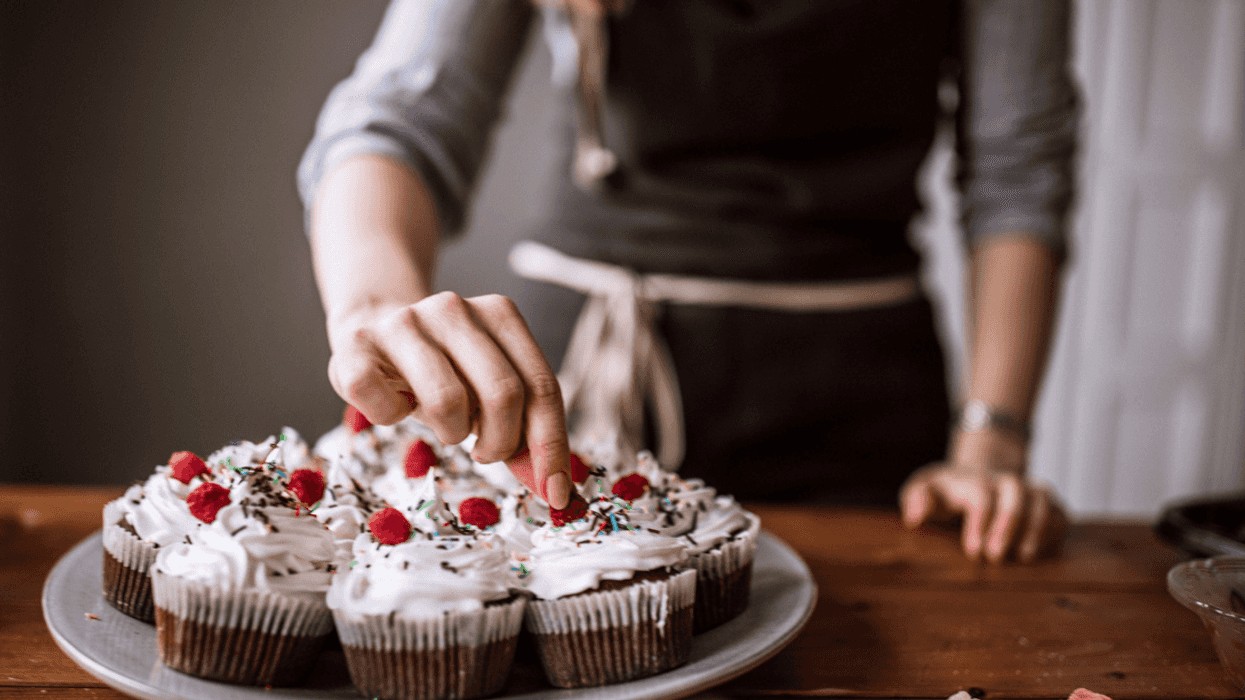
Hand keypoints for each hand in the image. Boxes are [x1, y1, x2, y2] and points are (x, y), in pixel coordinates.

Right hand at [326, 292, 572, 508]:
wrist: (370, 331)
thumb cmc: (442, 370)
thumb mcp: (488, 392)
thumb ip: (524, 431)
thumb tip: (555, 489)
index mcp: (499, 313)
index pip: (541, 387)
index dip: (551, 446)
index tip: (556, 493)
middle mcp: (453, 308)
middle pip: (503, 394)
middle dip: (502, 443)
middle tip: (487, 452)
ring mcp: (402, 323)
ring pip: (447, 402)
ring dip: (452, 433)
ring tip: (445, 425)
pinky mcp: (356, 345)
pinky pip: (386, 409)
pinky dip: (393, 421)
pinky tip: (396, 406)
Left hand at [899, 430, 1067, 562]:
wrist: (975, 479)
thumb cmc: (945, 493)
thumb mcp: (923, 490)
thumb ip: (914, 499)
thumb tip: (914, 517)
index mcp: (972, 479)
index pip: (979, 494)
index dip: (979, 522)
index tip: (973, 552)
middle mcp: (1003, 481)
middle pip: (1014, 492)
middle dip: (1007, 524)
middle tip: (994, 557)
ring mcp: (1027, 490)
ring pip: (1042, 500)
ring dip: (1035, 528)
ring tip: (1024, 558)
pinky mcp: (1046, 504)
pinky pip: (1058, 513)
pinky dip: (1052, 531)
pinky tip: (1040, 553)